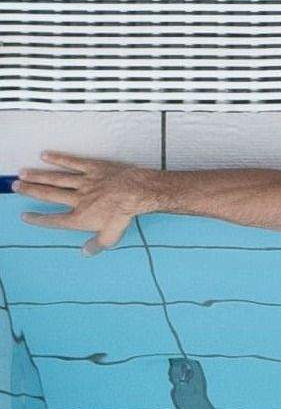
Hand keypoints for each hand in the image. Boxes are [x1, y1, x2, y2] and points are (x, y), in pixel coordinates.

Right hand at [14, 150, 163, 251]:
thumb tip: (86, 252)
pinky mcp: (94, 168)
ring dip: (39, 175)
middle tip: (15, 186)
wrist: (137, 192)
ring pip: (56, 178)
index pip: (55, 220)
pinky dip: (59, 159)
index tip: (25, 216)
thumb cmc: (125, 216)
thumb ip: (97, 244)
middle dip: (31, 190)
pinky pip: (73, 162)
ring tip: (23, 173)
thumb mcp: (112, 236)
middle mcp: (78, 198)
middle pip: (49, 194)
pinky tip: (45, 155)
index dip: (39, 219)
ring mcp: (85, 182)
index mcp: (80, 217)